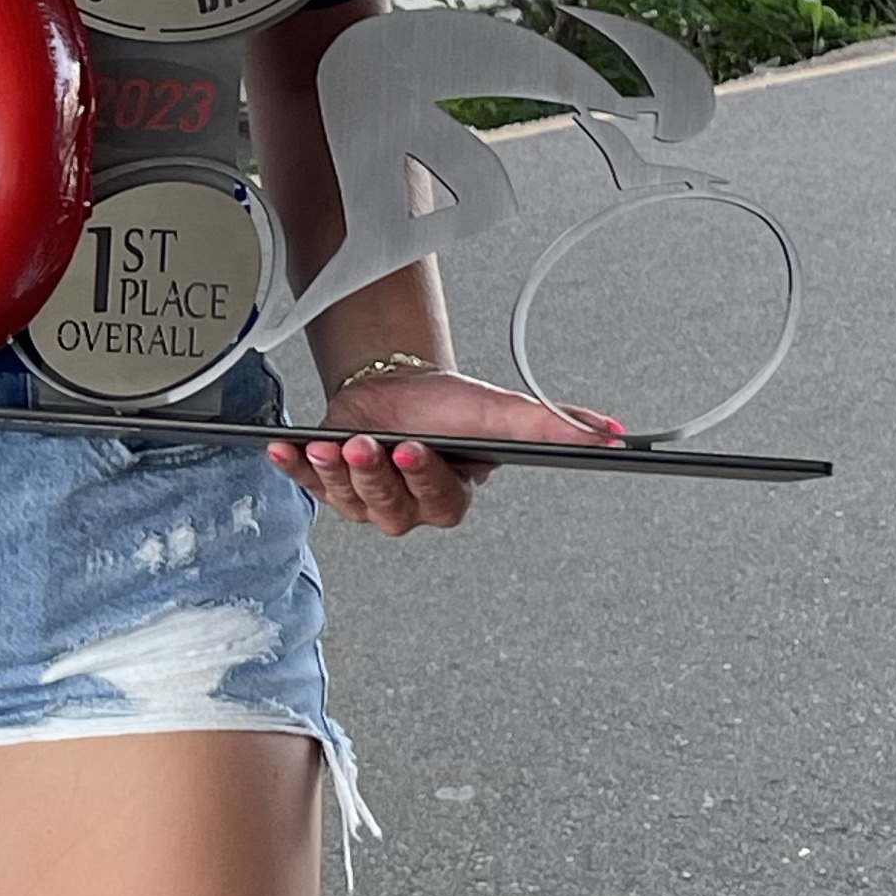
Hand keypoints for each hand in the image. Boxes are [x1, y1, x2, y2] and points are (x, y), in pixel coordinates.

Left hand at [270, 365, 621, 535]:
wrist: (393, 387)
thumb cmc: (444, 405)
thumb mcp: (498, 411)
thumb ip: (552, 425)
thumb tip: (611, 434)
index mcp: (448, 497)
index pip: (439, 499)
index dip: (423, 478)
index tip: (413, 449)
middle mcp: (407, 508)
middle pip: (388, 507)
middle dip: (373, 473)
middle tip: (366, 442)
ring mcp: (366, 502)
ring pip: (348, 500)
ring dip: (335, 470)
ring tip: (326, 442)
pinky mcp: (330, 485)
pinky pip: (309, 486)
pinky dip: (292, 467)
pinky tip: (283, 449)